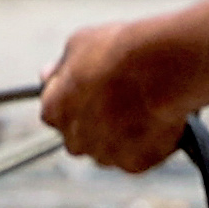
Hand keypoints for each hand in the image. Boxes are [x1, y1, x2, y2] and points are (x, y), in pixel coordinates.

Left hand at [39, 19, 194, 173]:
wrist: (161, 66)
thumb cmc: (120, 50)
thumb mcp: (79, 43)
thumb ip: (61, 66)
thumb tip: (47, 75)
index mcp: (54, 111)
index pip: (55, 114)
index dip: (76, 102)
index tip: (93, 92)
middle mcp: (73, 140)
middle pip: (81, 137)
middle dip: (97, 124)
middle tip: (121, 101)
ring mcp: (104, 155)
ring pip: (110, 150)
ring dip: (122, 136)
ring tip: (144, 109)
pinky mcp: (133, 165)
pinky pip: (138, 158)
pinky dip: (148, 145)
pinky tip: (159, 122)